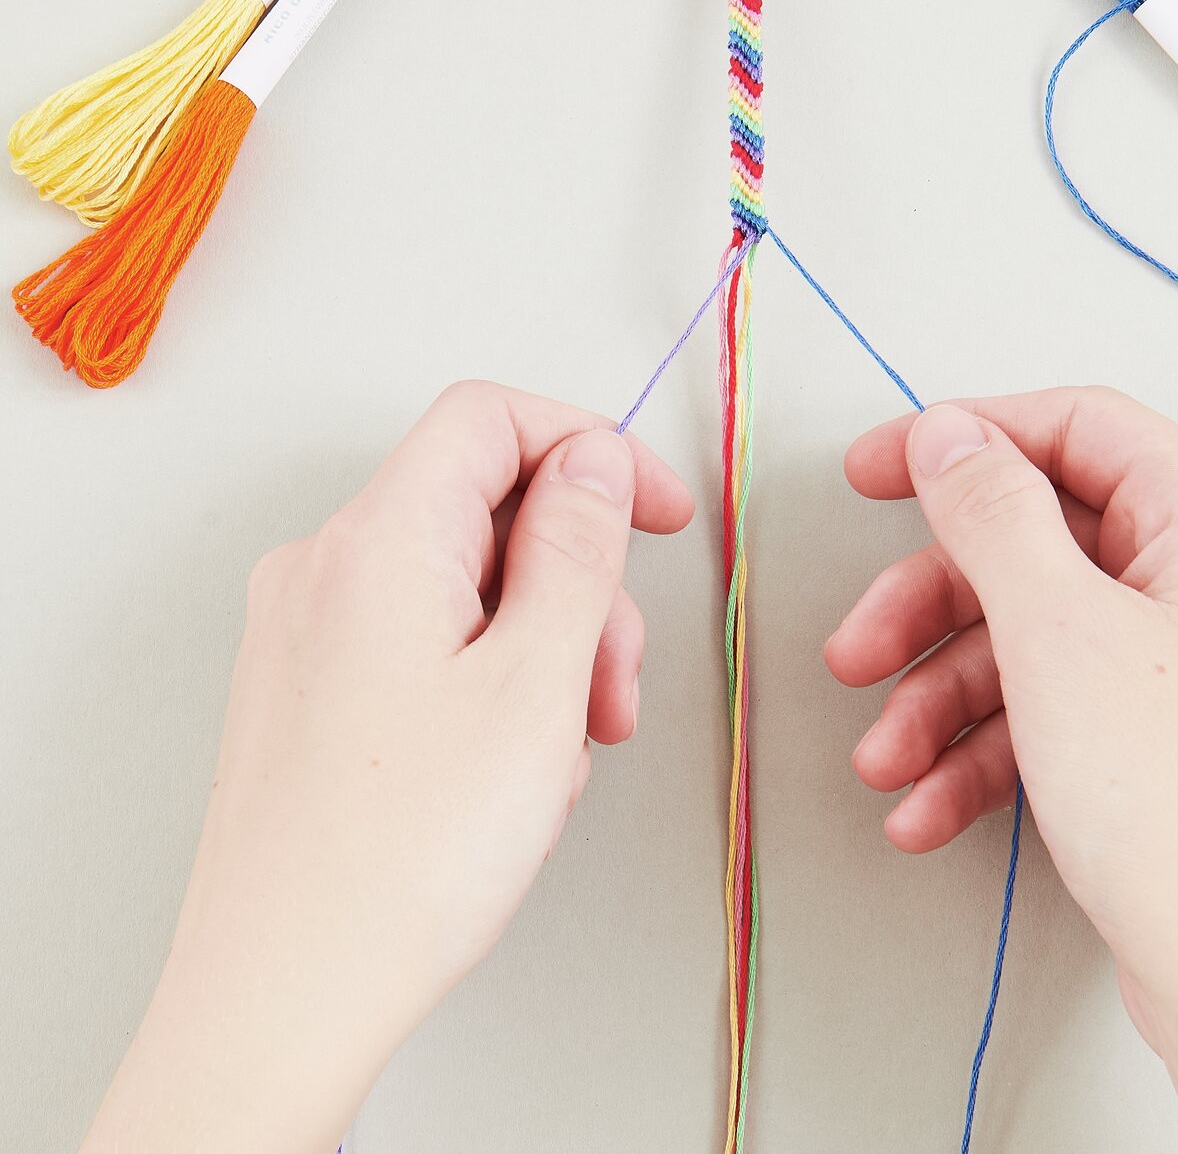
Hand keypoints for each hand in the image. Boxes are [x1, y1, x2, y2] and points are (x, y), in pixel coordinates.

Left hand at [79, 382, 692, 1153]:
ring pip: (463, 581)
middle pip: (485, 507)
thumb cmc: (401, 857)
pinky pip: (424, 637)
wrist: (281, 997)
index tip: (658, 511)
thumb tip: (593, 461)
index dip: (592, 447)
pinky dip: (488, 676)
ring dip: (541, 642)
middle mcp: (325, 565)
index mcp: (377, 539)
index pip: (492, 418)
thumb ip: (577, 548)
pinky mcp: (309, 685)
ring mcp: (308, 628)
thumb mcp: (536, 683)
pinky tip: (511, 764)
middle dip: (577, 580)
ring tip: (564, 746)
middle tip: (610, 684)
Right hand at [827, 388, 1177, 1152]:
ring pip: (1032, 634)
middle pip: (1035, 544)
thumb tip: (951, 434)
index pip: (1073, 427)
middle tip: (856, 648)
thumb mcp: (1057, 631)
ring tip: (884, 760)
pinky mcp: (1164, 731)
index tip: (877, 469)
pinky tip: (928, 804)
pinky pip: (1055, 704)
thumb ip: (991, 513)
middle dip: (929, 609)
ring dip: (941, 696)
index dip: (963, 438)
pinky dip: (986, 747)